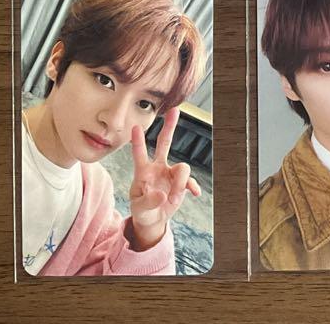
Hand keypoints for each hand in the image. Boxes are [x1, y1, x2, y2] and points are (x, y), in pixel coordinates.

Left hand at [127, 108, 201, 251]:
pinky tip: (195, 194)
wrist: (154, 219)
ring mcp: (171, 174)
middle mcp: (158, 167)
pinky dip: (193, 187)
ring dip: (180, 185)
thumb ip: (149, 201)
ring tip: (173, 200)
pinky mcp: (182, 182)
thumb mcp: (139, 209)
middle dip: (170, 126)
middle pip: (165, 143)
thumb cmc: (142, 210)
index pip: (140, 153)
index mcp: (143, 172)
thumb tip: (162, 195)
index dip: (138, 141)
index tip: (135, 126)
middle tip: (175, 110)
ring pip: (183, 168)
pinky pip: (191, 181)